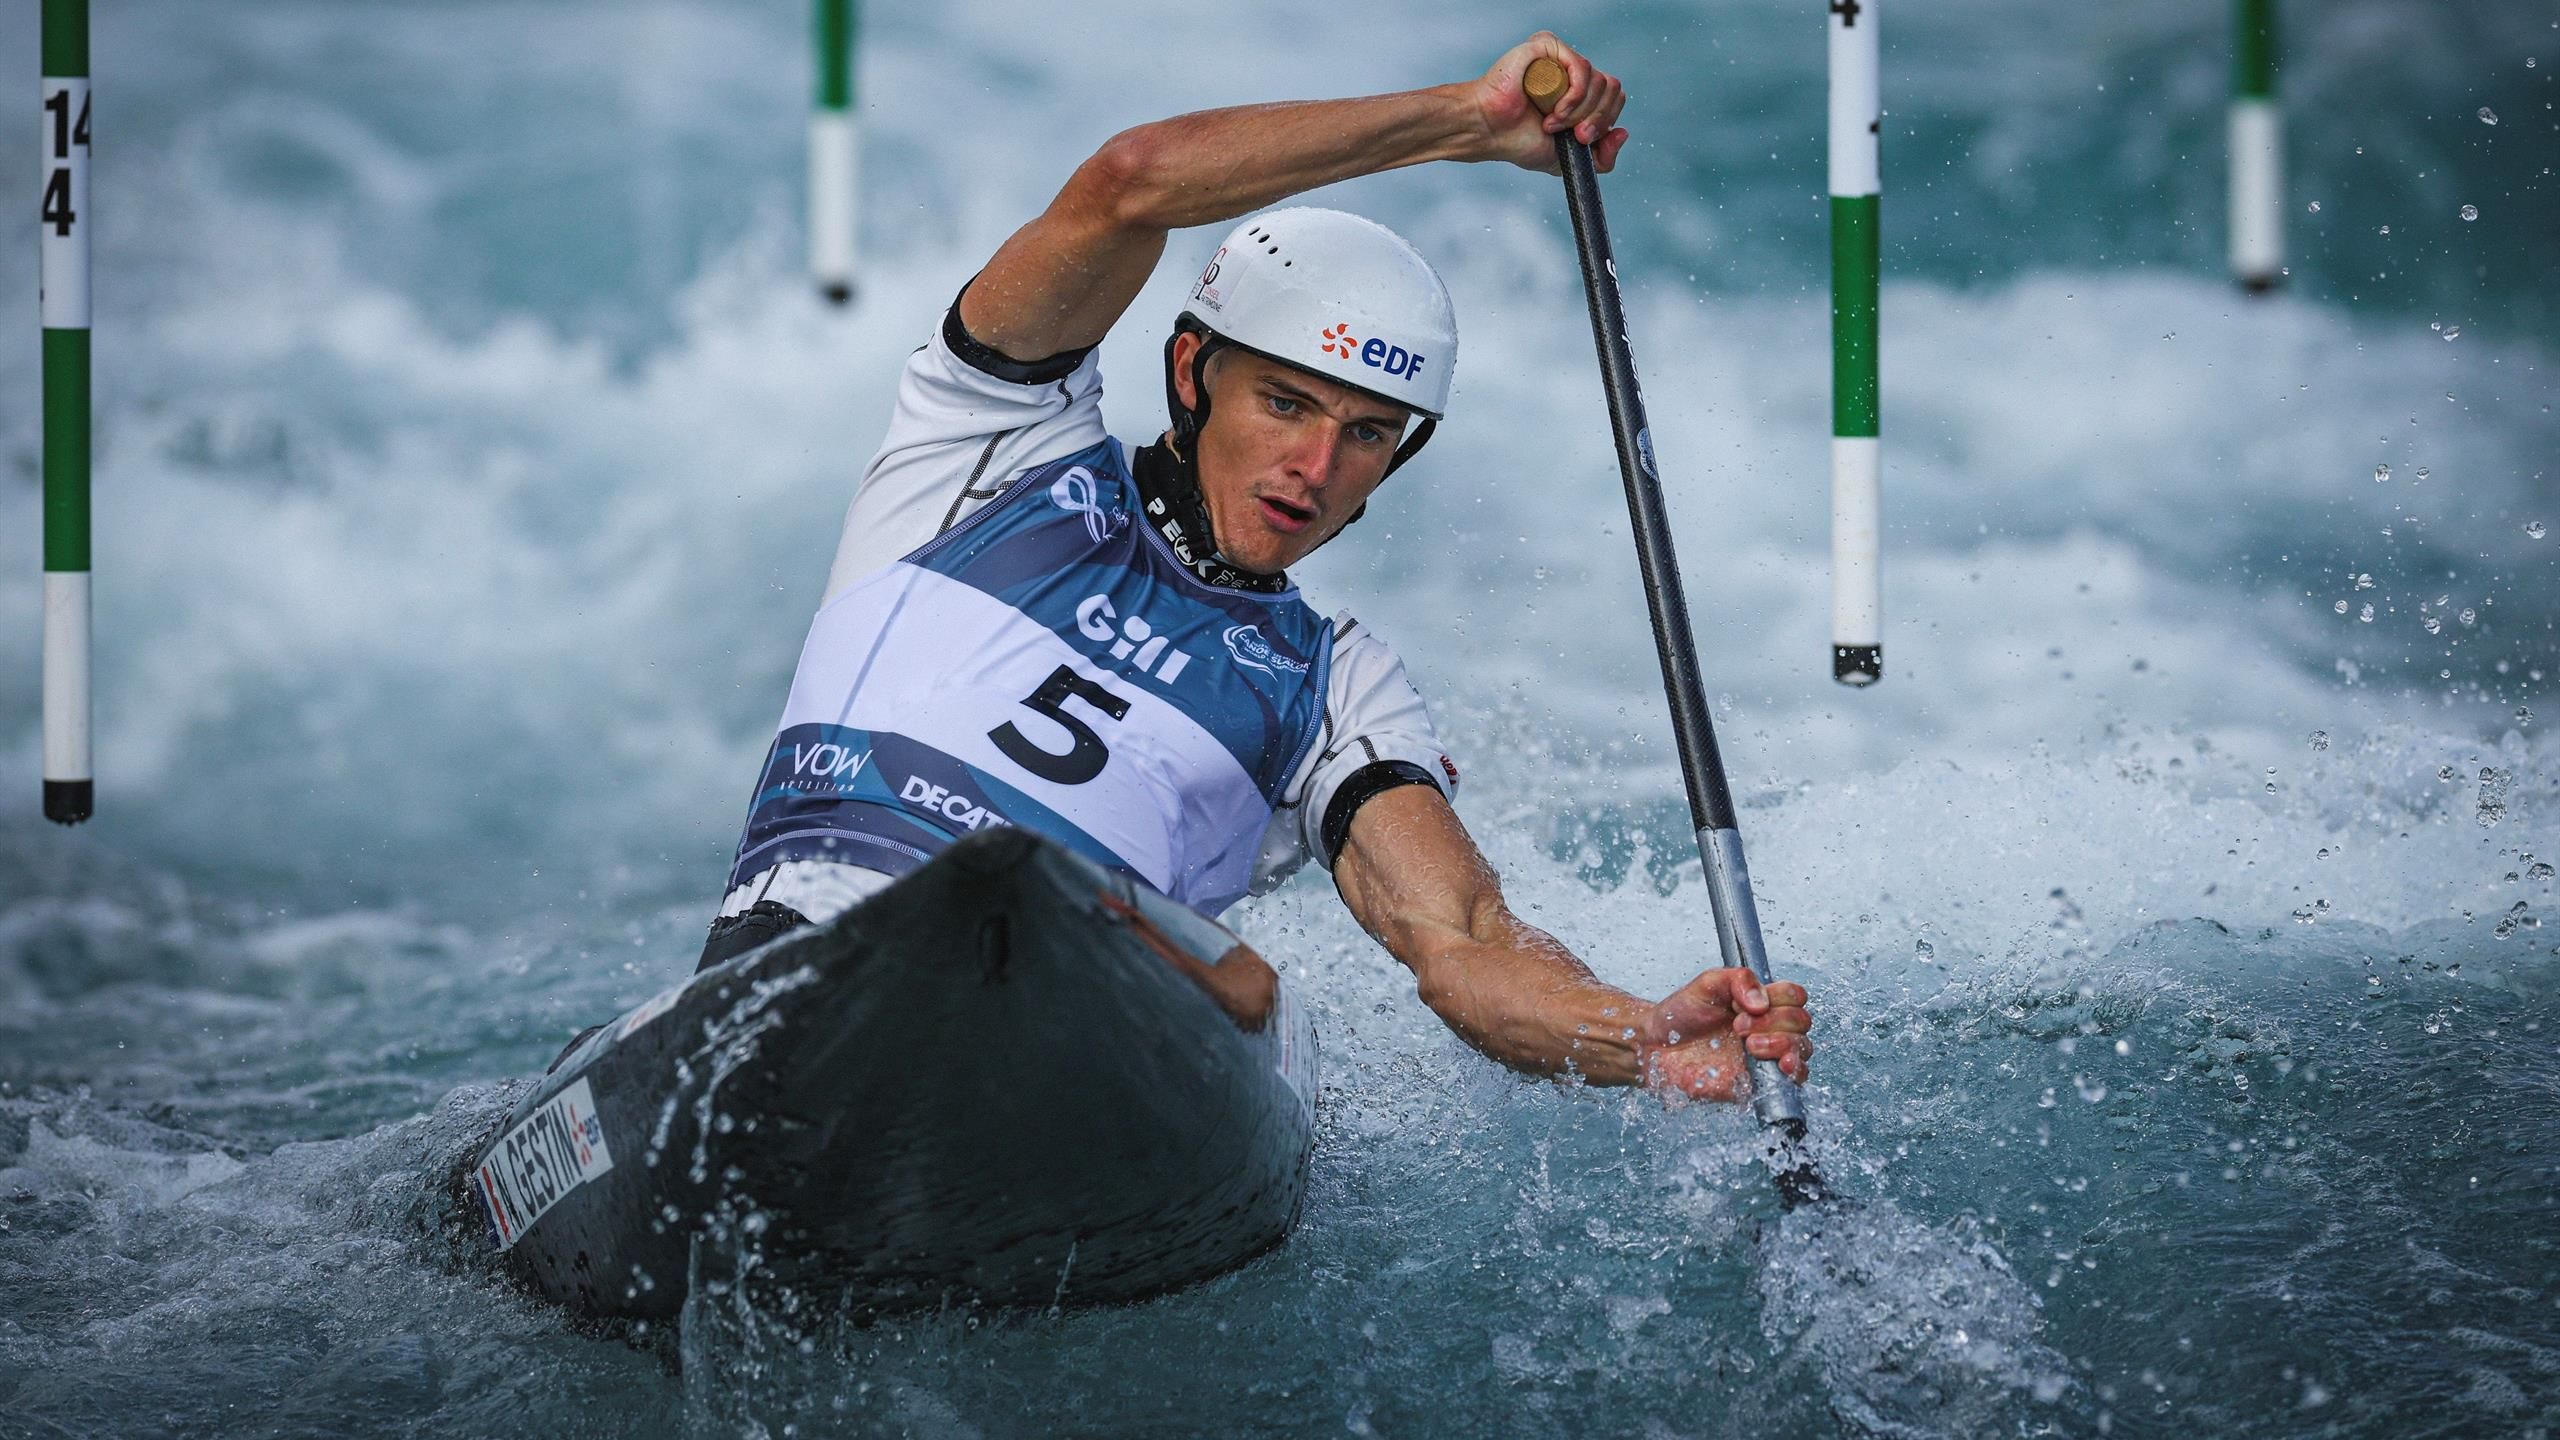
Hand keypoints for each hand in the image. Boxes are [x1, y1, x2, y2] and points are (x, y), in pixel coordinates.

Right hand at [1465, 32, 1628, 173]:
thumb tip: (1623, 133)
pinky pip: (1582, 67)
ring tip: (1552, 123)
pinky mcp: (1549, 47)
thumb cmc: (1520, 142)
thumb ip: (1602, 158)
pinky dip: (1575, 97)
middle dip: (1596, 120)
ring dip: (1579, 112)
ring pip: (1600, 82)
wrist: (1491, 132)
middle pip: (1613, 89)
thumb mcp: (1570, 159)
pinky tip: (1554, 111)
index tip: (1582, 140)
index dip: (1605, 122)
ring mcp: (1562, 58)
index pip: (1615, 98)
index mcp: (1582, 92)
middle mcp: (1574, 73)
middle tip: (1573, 135)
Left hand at [1636, 968, 1811, 1102]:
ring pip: (1802, 1048)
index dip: (1778, 998)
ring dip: (1782, 1044)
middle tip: (1738, 1027)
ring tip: (1749, 1046)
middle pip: (1801, 1021)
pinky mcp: (1761, 1082)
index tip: (1744, 1006)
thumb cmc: (1681, 1015)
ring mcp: (1768, 1056)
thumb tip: (1762, 1002)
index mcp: (1761, 1003)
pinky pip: (1795, 1080)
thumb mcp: (1709, 983)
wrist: (1657, 1048)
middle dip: (1773, 1022)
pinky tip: (1780, 1066)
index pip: (1794, 995)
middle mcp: (1770, 1028)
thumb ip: (1739, 980)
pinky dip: (1795, 1071)